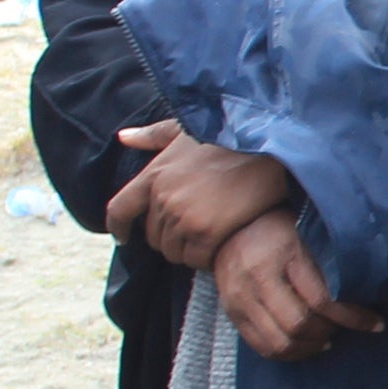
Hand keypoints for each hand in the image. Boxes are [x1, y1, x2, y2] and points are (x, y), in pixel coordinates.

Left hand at [105, 122, 294, 266]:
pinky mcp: (206, 232)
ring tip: (206, 240)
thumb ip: (153, 136)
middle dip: (167, 238)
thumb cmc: (230, 137)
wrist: (268, 149)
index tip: (123, 237)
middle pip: (151, 236)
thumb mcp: (186, 130)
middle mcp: (163, 198)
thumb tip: (124, 138)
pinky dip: (204, 258)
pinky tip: (217, 247)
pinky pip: (195, 258)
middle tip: (190, 234)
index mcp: (154, 174)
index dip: (118, 227)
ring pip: (173, 251)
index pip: (119, 210)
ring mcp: (183, 217)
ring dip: (187, 250)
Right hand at [210, 210, 382, 361]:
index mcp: (283, 256)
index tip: (377, 324)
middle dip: (328, 333)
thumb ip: (331, 263)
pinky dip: (288, 352)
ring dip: (309, 347)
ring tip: (326, 340)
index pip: (322, 299)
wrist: (231, 227)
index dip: (353, 318)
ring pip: (279, 343)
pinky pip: (261, 347)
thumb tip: (369, 291)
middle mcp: (257, 279)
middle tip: (344, 329)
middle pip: (299, 325)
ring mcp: (239, 299)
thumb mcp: (309, 235)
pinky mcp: (232, 313)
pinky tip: (305, 345)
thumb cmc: (280, 228)